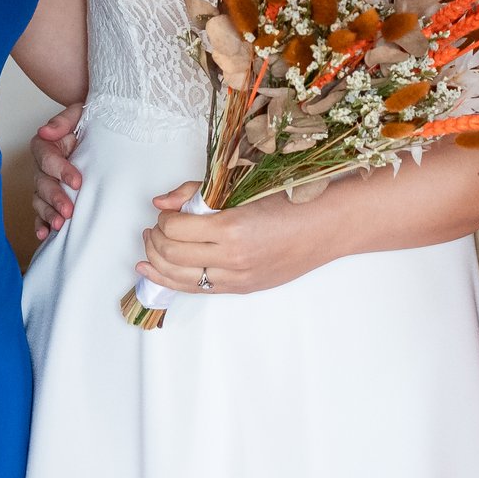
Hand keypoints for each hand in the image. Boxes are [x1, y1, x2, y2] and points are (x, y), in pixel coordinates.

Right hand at [31, 104, 83, 240]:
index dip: (60, 170)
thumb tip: (46, 131)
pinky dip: (41, 224)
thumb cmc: (89, 122)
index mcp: (46, 145)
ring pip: (40, 200)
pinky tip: (44, 234)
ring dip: (48, 214)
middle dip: (55, 198)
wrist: (98, 132)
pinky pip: (41, 213)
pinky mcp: (51, 198)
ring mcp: (45, 183)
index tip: (78, 181)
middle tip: (68, 210)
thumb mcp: (79, 112)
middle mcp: (42, 166)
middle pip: (42, 183)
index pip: (47, 158)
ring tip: (60, 225)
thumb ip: (63, 120)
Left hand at [136, 181, 331, 296]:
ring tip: (151, 246)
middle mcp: (233, 258)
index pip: (175, 229)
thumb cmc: (291, 200)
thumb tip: (161, 202)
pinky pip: (198, 289)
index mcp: (232, 228)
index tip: (166, 211)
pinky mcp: (242, 288)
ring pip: (179, 278)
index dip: (163, 219)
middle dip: (155, 239)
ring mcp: (238, 278)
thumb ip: (197, 193)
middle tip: (155, 226)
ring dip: (157, 261)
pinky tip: (155, 272)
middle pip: (171, 254)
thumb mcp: (242, 188)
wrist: (326, 226)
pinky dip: (172, 280)